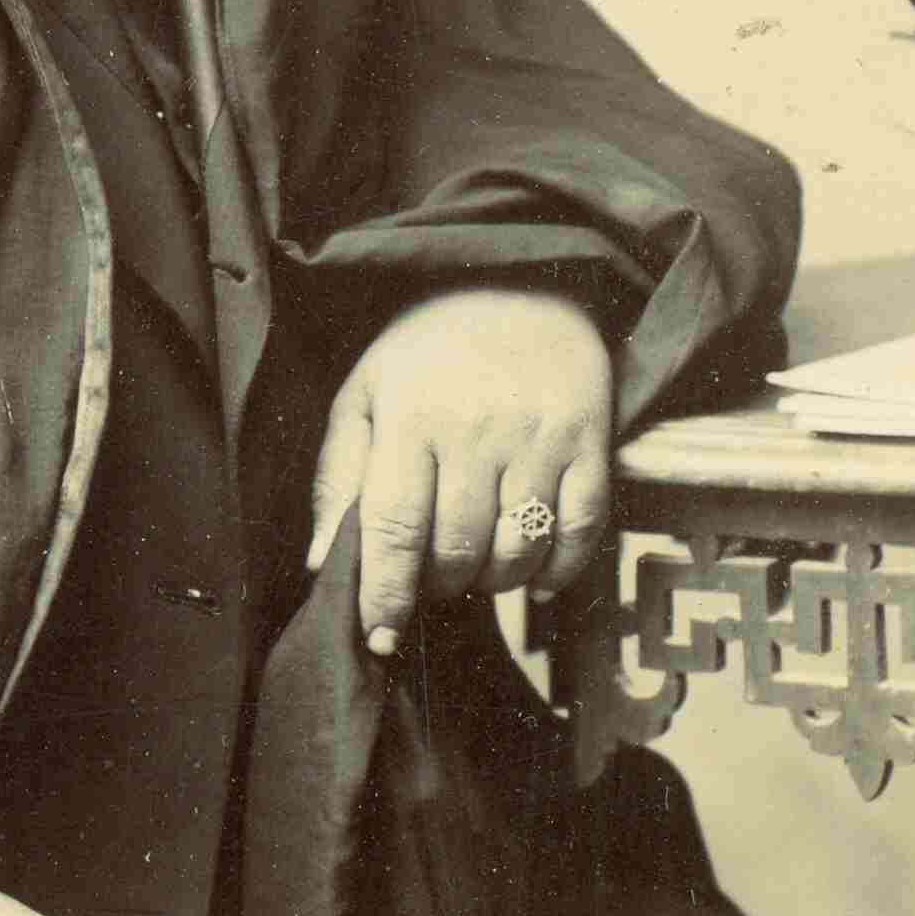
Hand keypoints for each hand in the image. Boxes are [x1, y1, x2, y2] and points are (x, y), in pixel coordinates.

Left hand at [308, 287, 614, 653]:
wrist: (522, 280)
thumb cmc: (432, 349)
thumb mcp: (366, 392)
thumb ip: (340, 475)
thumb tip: (324, 560)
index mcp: (411, 416)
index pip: (396, 528)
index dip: (386, 593)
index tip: (379, 634)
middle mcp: (477, 429)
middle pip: (458, 551)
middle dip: (438, 585)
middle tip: (431, 577)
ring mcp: (539, 436)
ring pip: (518, 551)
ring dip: (493, 582)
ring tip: (477, 568)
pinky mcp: (590, 441)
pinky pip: (580, 532)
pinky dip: (557, 571)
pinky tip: (533, 576)